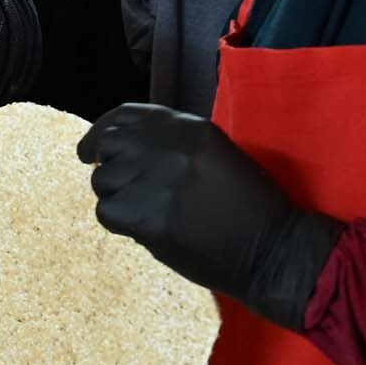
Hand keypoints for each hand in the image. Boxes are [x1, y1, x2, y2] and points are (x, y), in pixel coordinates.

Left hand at [79, 104, 341, 328]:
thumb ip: (173, 147)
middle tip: (115, 188)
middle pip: (109, 145)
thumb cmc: (249, 208)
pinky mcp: (148, 214)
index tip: (91, 149)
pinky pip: (107, 212)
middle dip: (107, 166)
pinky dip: (119, 224)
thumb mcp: (216, 156)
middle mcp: (169, 145)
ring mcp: (157, 178)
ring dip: (116, 198)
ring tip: (146, 213)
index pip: (127, 116)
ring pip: (103, 181)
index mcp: (189, 127)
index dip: (103, 131)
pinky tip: (145, 230)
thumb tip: (122, 153)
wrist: (274, 249)